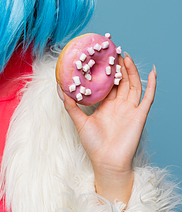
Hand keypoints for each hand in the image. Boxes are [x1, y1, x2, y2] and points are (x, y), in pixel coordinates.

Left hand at [59, 53, 156, 203]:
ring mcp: (130, 109)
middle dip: (118, 66)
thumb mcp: (78, 121)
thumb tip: (60, 88)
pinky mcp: (140, 115)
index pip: (106, 83)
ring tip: (125, 55)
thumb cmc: (93, 144)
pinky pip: (148, 97)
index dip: (105, 70)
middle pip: (120, 81)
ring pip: (133, 84)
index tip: (100, 56)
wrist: (107, 162)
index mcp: (105, 105)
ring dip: (131, 70)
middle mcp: (118, 105)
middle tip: (112, 50)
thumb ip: (70, 104)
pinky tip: (152, 72)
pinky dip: (152, 84)